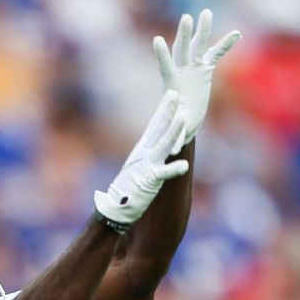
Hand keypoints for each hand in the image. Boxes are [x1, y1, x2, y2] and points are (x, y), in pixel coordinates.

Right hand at [94, 91, 188, 224]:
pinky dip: (174, 168)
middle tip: (175, 93)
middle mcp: (145, 153)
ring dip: (174, 130)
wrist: (115, 206)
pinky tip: (184, 165)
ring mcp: (148, 164)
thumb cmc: (128, 187)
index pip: (155, 125)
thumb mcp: (138, 165)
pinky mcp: (150, 179)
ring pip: (164, 144)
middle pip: (159, 128)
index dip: (164, 109)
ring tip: (183, 117)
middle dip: (168, 110)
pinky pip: (164, 173)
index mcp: (143, 149)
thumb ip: (148, 154)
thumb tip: (155, 144)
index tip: (171, 94)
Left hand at [153, 9, 240, 144]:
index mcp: (172, 83)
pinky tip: (237, 33)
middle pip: (183, 49)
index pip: (166, 65)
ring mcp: (193, 68)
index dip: (162, 54)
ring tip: (206, 12)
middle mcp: (182, 71)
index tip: (156, 40)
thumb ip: (177, 135)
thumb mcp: (178, 130)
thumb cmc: (178, 124)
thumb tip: (174, 147)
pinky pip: (216, 55)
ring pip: (198, 46)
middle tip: (186, 18)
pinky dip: (225, 45)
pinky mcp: (204, 69)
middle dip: (186, 35)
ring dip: (203, 30)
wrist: (183, 119)